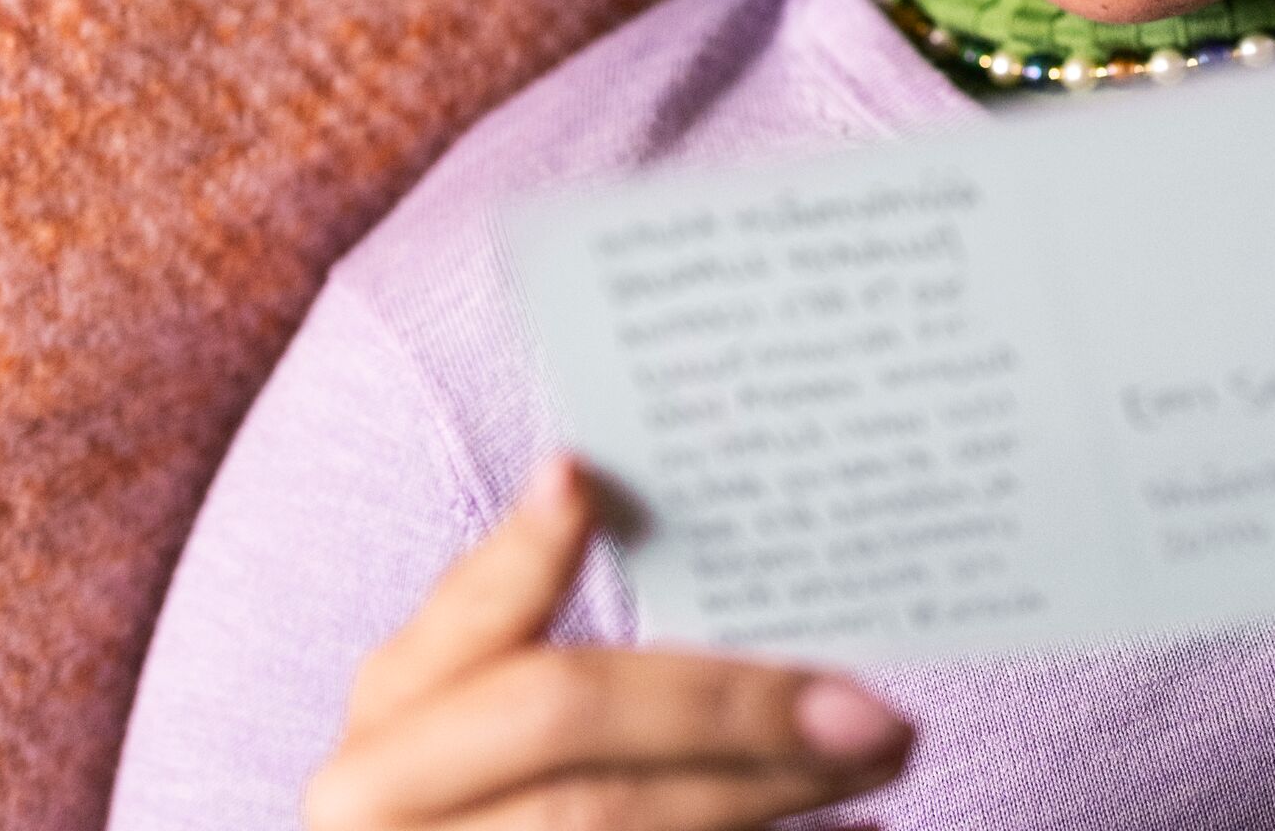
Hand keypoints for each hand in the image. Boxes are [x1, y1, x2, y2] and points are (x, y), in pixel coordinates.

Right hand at [303, 455, 913, 830]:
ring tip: (881, 753)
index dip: (523, 551)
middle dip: (731, 704)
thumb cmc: (497, 783)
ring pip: (619, 823)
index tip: (581, 477)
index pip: (471, 616)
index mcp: (395, 704)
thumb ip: (547, 627)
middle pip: (569, 721)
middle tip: (871, 706)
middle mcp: (393, 793)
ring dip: (774, 789)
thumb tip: (655, 515)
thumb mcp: (482, 705)